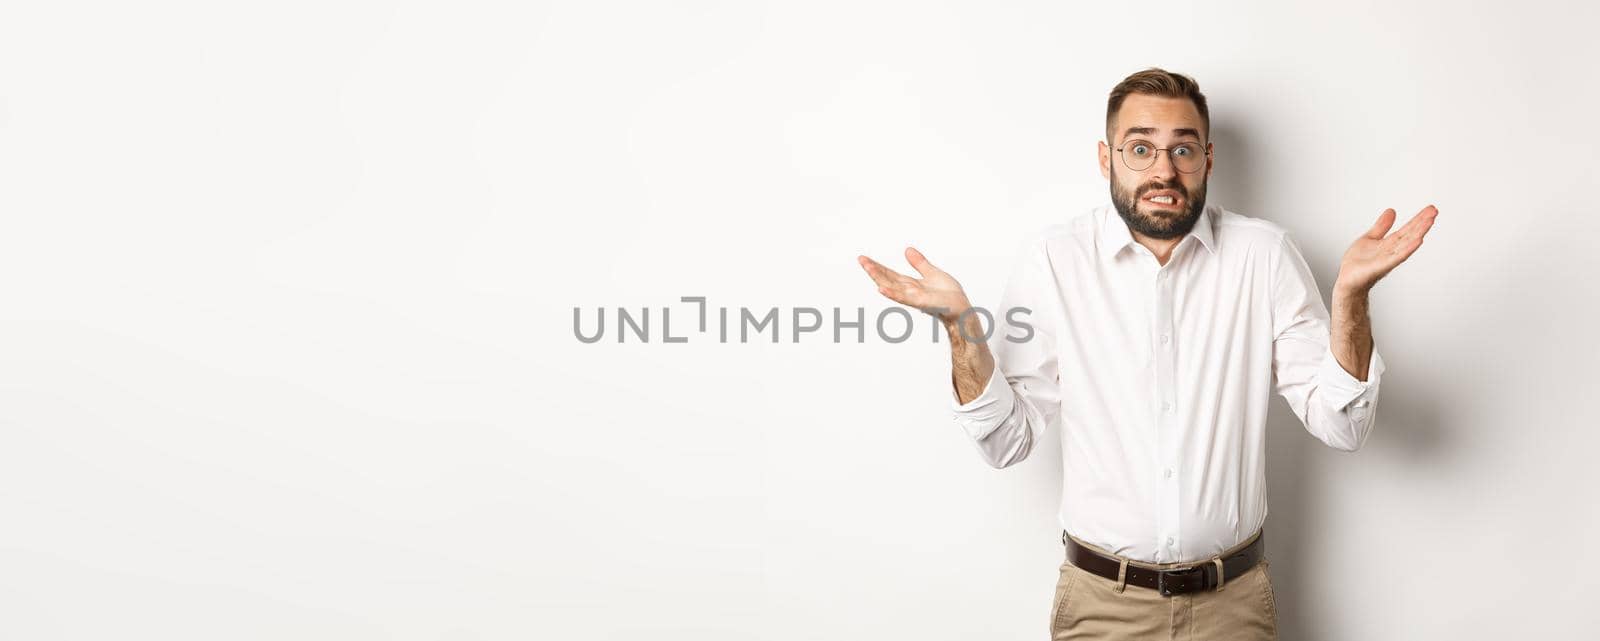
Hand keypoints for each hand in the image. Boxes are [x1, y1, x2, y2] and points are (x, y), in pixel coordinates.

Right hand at [857, 247, 972, 325]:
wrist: (961, 309)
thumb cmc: (949, 295)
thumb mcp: (932, 273)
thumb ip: (919, 263)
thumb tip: (907, 250)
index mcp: (911, 284)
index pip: (890, 274)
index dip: (877, 266)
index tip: (864, 259)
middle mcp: (909, 291)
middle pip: (887, 278)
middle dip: (874, 269)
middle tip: (860, 259)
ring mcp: (913, 297)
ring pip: (892, 286)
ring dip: (878, 277)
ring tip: (867, 267)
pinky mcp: (921, 302)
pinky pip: (904, 297)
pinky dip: (892, 294)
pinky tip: (881, 289)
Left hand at [1336, 205, 1438, 294]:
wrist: (1347, 281)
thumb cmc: (1358, 263)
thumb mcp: (1369, 238)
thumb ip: (1381, 226)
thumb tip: (1391, 211)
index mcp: (1390, 244)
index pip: (1407, 229)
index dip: (1418, 219)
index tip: (1431, 209)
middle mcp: (1392, 251)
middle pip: (1410, 235)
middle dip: (1422, 223)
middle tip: (1434, 211)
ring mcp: (1388, 259)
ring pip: (1407, 244)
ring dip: (1419, 233)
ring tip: (1430, 221)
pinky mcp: (1381, 267)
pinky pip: (1396, 257)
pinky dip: (1407, 249)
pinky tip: (1418, 241)